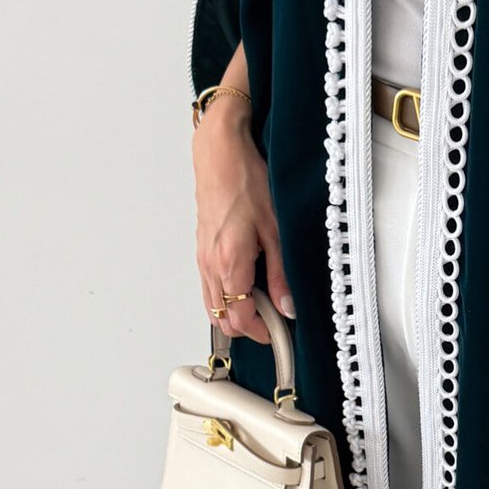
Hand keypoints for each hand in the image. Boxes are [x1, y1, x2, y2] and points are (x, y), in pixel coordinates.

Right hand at [191, 101, 294, 344]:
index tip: (278, 333)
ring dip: (234, 313)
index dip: (260, 331)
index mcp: (229, 263)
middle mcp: (210, 264)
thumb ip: (280, 274)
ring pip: (212, 305)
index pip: (240, 317)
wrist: (220, 155)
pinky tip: (244, 286)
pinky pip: (208, 287)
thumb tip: (287, 306)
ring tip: (262, 304)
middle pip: (222, 318)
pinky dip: (224, 297)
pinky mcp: (201, 249)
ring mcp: (202, 257)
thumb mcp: (275, 230)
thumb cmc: (246, 181)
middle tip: (273, 321)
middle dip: (247, 327)